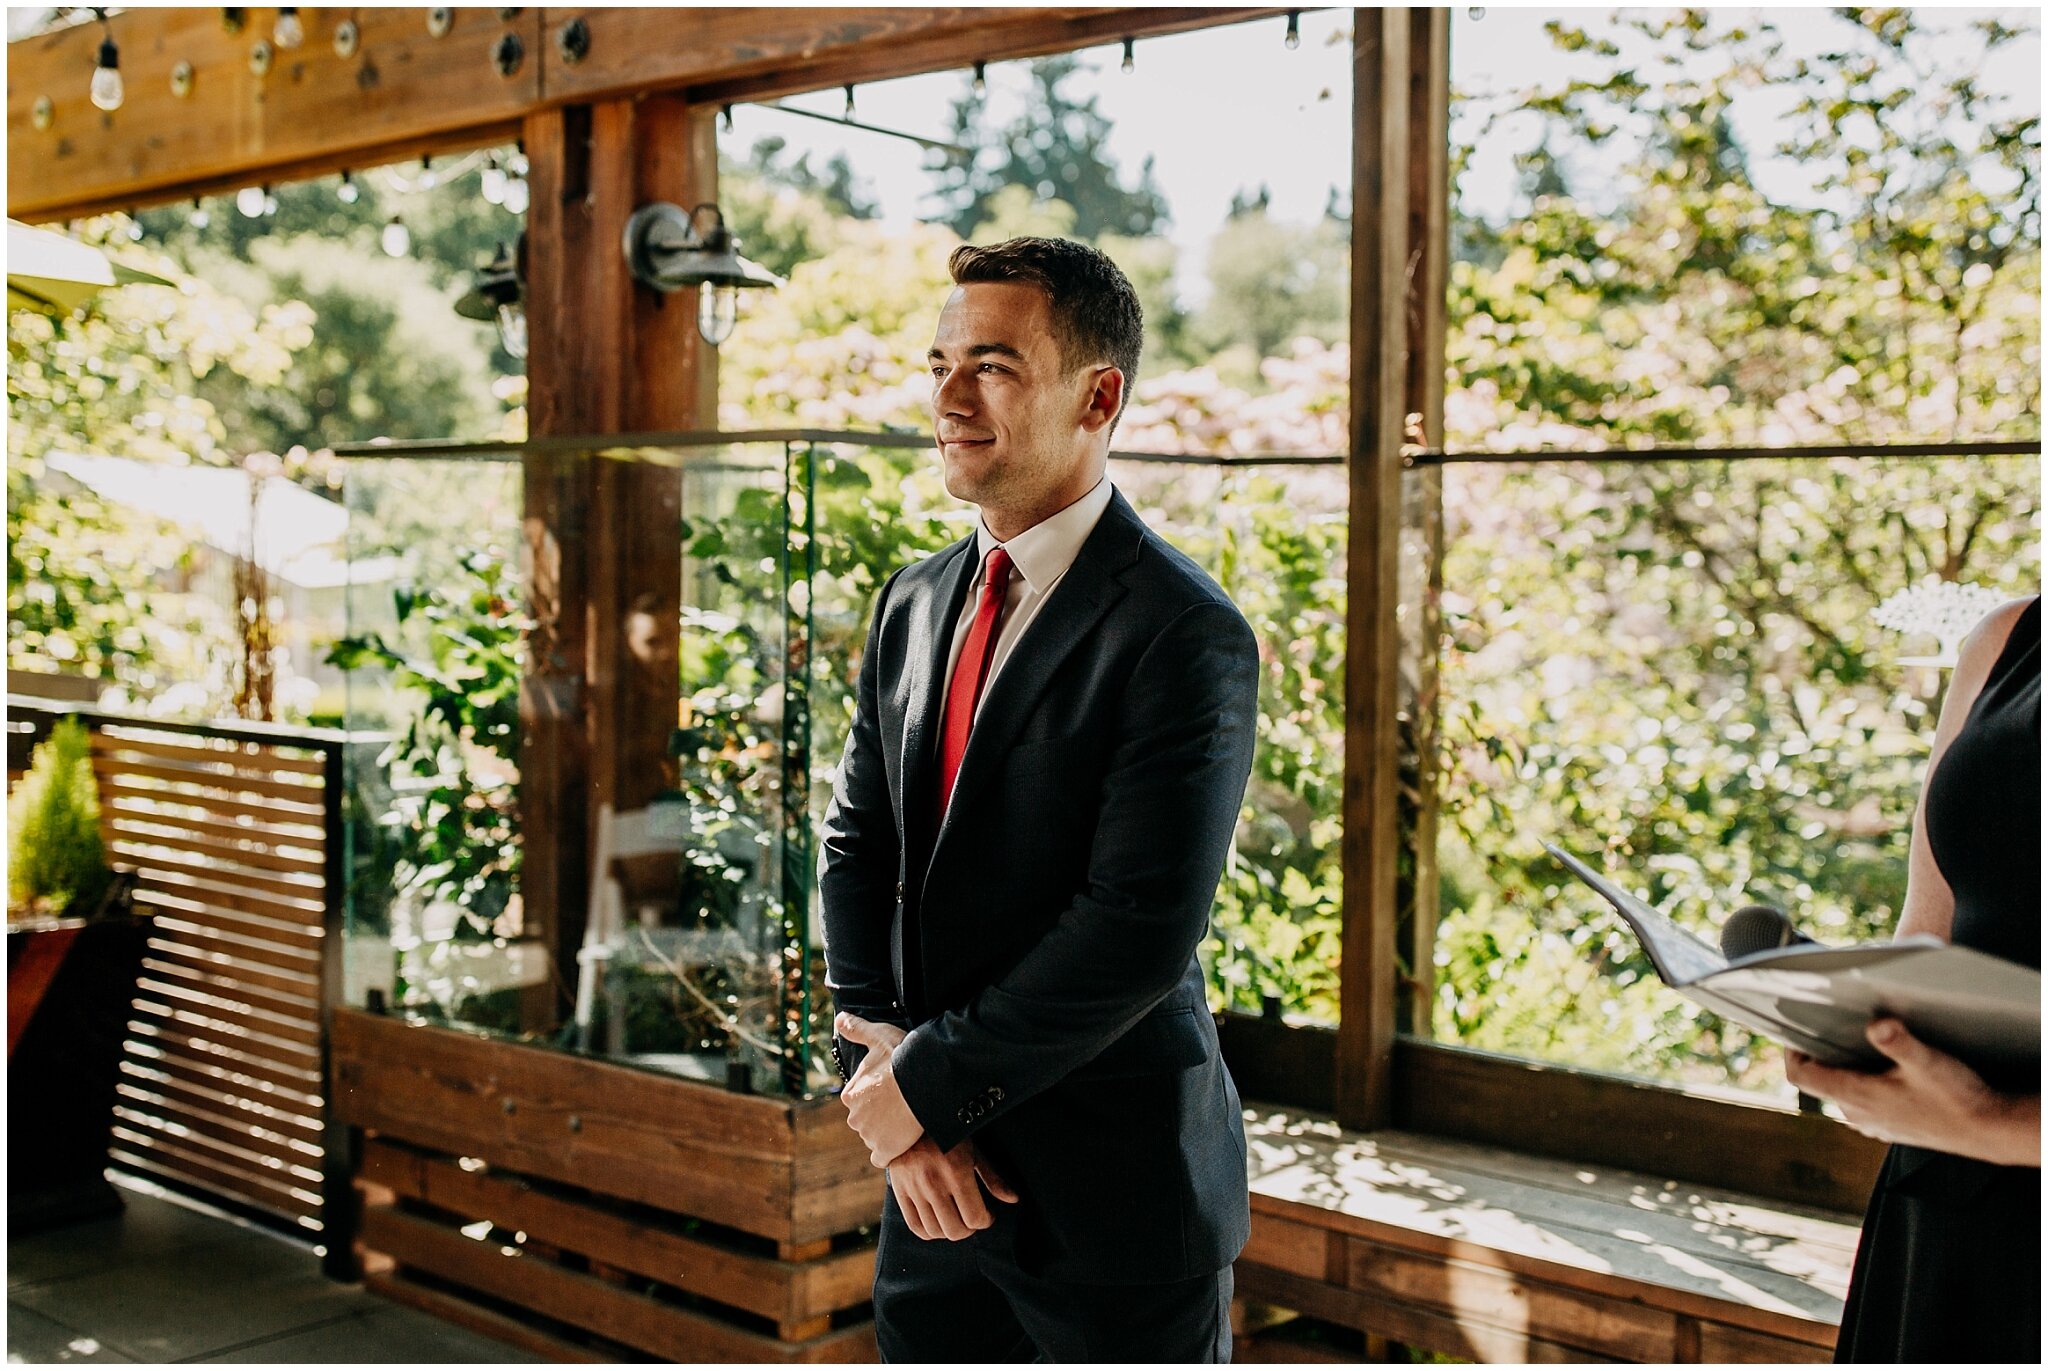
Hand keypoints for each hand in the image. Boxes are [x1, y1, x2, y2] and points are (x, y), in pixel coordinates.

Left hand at [837, 1012, 923, 1165]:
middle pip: (866, 1120)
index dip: (877, 1096)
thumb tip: (839, 1019)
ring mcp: (869, 1136)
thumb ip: (856, 1028)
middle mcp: (854, 1117)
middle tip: (901, 1106)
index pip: (859, 1101)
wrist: (924, 1080)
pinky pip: (882, 1158)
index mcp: (850, 1094)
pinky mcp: (885, 1151)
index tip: (892, 1091)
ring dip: (887, 1133)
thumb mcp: (877, 1035)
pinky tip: (902, 1142)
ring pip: (875, 1138)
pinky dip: (890, 1153)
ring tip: (906, 1120)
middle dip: (880, 1116)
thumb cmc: (900, 1056)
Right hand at [887, 1136, 1020, 1240]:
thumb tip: (1013, 1199)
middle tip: (972, 1218)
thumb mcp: (974, 1151)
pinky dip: (929, 1232)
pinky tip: (938, 1221)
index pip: (974, 1218)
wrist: (910, 1118)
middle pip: (956, 1231)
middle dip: (969, 1228)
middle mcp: (934, 1183)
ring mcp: (915, 1189)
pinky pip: (915, 1226)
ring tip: (956, 1218)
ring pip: (935, 1232)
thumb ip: (992, 1178)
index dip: (986, 1221)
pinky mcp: (900, 1192)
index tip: (988, 1214)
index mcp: (956, 1172)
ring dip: (950, 1230)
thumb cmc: (948, 1134)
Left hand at [1786, 1018, 2040, 1166]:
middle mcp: (1857, 1113)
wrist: (1989, 1131)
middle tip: (1827, 1027)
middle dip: (1818, 1055)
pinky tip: (1881, 1071)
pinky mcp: (1888, 1127)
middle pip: (1818, 1081)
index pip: (1800, 1075)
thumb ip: (1898, 1041)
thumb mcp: (1928, 1061)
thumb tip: (1876, 1024)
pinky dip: (1860, 1084)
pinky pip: (1860, 1103)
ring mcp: (1872, 1123)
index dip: (1791, 1051)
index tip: (1794, 1030)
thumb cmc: (1958, 1098)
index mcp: (1856, 1096)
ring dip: (1841, 1070)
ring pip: (1840, 1092)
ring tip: (1854, 1044)